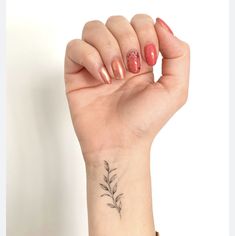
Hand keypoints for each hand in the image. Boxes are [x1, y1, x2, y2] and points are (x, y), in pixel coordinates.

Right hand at [64, 15, 189, 161]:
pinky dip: (89, 58)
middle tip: (131, 69)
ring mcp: (96, 64)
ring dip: (108, 49)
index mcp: (140, 58)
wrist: (120, 144)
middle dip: (127, 41)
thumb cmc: (145, 121)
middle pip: (117, 21)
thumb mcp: (175, 89)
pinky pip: (75, 46)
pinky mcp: (77, 73)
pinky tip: (101, 78)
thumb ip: (178, 54)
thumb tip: (161, 25)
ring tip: (115, 76)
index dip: (146, 32)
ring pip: (94, 29)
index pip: (141, 21)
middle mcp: (118, 57)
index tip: (150, 58)